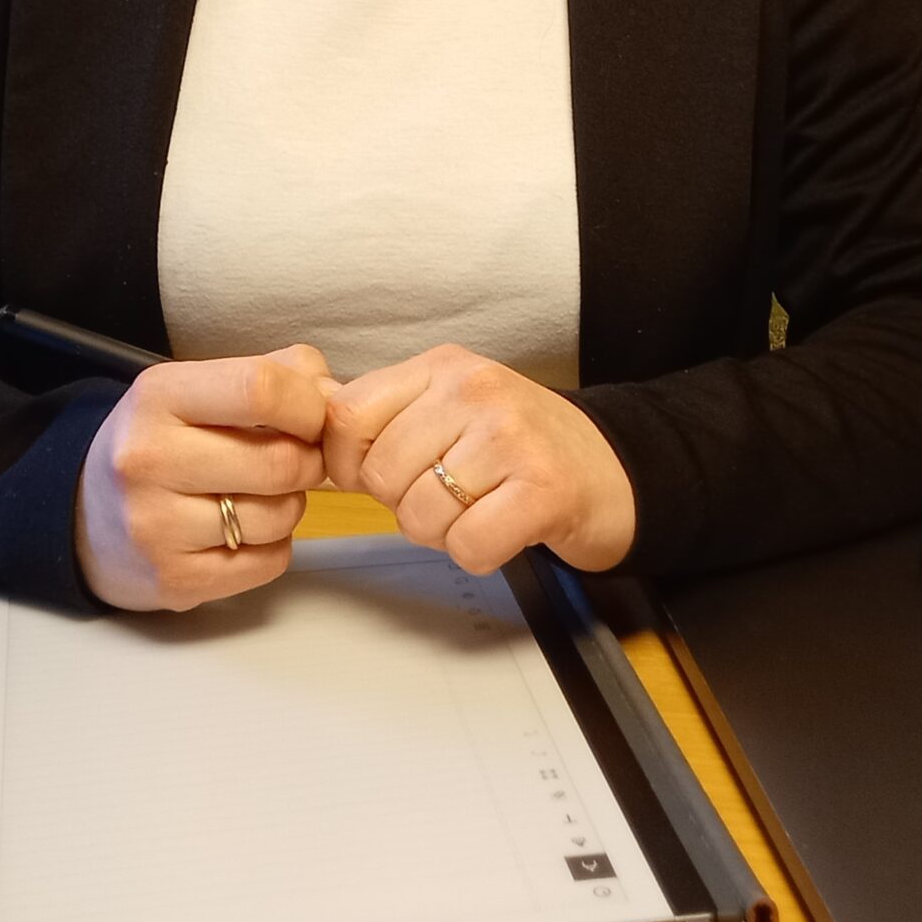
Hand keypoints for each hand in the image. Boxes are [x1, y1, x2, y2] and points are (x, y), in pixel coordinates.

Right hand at [74, 344, 333, 610]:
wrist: (86, 519)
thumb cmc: (162, 444)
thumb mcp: (198, 389)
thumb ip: (276, 373)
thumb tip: (335, 394)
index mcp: (158, 396)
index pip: (261, 389)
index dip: (308, 405)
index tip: (310, 418)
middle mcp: (148, 459)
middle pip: (279, 461)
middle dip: (307, 462)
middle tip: (295, 460)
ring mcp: (156, 526)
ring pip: (279, 517)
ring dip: (290, 506)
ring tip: (260, 495)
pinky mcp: (173, 579)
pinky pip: (269, 562)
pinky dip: (273, 547)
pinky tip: (243, 532)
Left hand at [321, 344, 636, 575]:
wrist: (615, 469)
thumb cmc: (520, 446)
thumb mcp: (451, 407)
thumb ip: (388, 416)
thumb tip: (307, 436)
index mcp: (442, 367)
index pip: (348, 414)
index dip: (346, 462)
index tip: (375, 476)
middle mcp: (474, 390)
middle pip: (381, 475)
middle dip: (402, 505)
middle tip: (447, 497)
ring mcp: (510, 437)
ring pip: (420, 516)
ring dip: (442, 534)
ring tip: (479, 510)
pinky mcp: (543, 490)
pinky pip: (468, 545)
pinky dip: (478, 553)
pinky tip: (503, 530)